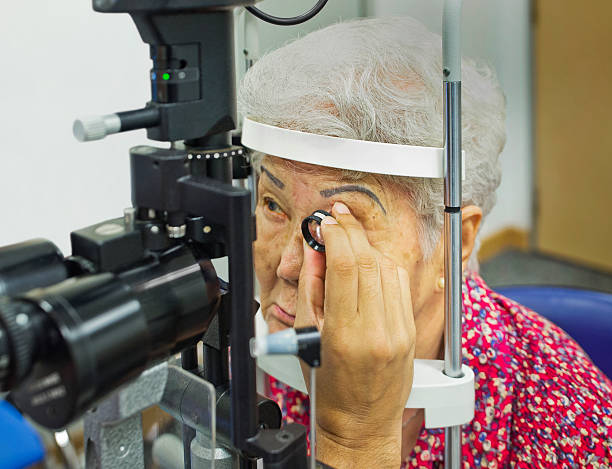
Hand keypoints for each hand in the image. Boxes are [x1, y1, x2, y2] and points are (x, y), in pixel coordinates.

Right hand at [295, 202, 415, 467]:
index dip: (335, 235)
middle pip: (368, 261)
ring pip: (388, 268)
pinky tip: (370, 262)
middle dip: (351, 232)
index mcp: (345, 334)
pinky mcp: (410, 330)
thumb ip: (310, 288)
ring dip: (368, 246)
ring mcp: (399, 330)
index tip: (326, 223)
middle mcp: (377, 330)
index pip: (345, 266)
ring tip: (350, 239)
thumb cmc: (328, 386)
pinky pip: (400, 284)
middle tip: (337, 218)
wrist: (360, 421)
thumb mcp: (306, 337)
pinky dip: (384, 266)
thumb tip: (316, 252)